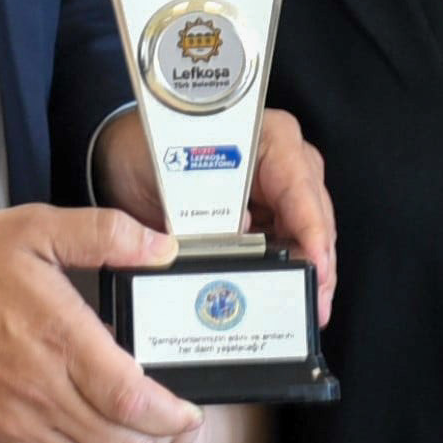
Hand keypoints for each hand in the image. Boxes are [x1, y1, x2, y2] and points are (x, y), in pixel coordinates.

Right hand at [0, 204, 200, 442]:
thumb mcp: (34, 228)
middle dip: (161, 438)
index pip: (131, 398)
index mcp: (59, 337)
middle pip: (121, 442)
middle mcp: (43, 391)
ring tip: (147, 438)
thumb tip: (159, 245)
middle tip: (175, 421)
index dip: (171, 414)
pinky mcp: (2, 440)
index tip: (189, 408)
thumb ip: (104, 233)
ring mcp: (20, 423)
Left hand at [93, 108, 338, 326]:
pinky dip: (289, 267)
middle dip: (317, 259)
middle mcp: (282, 158)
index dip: (310, 227)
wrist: (125, 157)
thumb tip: (236, 243)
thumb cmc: (148, 154)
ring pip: (308, 231)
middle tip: (316, 301)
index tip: (315, 263)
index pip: (298, 184)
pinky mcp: (268, 212)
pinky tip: (287, 294)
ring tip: (308, 307)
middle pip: (313, 211)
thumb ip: (205, 211)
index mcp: (264, 135)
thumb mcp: (172, 182)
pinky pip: (288, 241)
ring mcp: (278, 187)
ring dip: (307, 268)